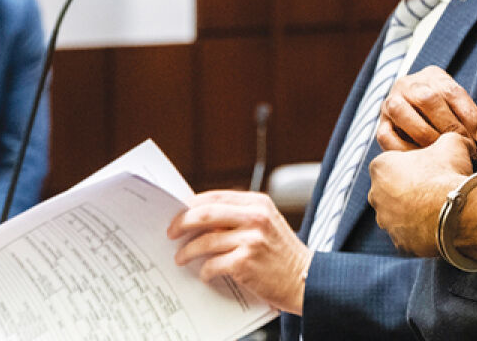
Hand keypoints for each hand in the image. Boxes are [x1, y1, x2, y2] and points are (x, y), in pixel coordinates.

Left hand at [167, 190, 311, 314]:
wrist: (306, 279)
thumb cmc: (283, 254)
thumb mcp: (266, 224)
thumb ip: (240, 216)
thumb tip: (200, 218)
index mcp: (258, 203)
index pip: (215, 196)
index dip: (192, 204)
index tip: (177, 213)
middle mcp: (255, 217)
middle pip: (205, 214)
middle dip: (181, 223)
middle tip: (170, 233)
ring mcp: (251, 240)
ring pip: (205, 241)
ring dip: (187, 252)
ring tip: (181, 258)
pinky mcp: (246, 263)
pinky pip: (213, 264)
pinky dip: (204, 271)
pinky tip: (204, 274)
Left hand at [368, 132, 474, 256]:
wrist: (457, 211)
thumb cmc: (448, 173)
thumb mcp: (451, 143)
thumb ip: (448, 138)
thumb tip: (461, 140)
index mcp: (380, 166)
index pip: (392, 163)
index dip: (412, 165)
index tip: (428, 168)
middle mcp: (376, 195)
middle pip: (391, 189)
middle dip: (408, 189)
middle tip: (433, 188)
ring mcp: (386, 221)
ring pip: (398, 214)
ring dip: (413, 212)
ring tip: (438, 208)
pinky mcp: (399, 242)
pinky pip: (409, 235)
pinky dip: (421, 231)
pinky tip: (439, 224)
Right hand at [376, 65, 476, 151]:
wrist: (412, 113)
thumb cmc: (444, 114)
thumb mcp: (462, 111)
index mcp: (433, 76)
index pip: (452, 90)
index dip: (469, 114)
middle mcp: (408, 84)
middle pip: (427, 99)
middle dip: (450, 126)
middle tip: (466, 147)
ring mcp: (390, 103)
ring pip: (402, 113)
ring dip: (426, 135)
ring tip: (444, 154)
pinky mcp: (380, 125)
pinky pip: (387, 137)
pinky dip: (404, 150)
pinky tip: (423, 160)